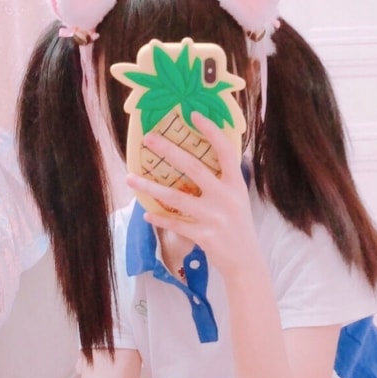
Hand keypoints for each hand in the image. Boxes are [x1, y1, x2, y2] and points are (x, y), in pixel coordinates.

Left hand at [126, 112, 260, 280]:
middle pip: (194, 168)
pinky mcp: (205, 236)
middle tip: (148, 139)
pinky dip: (159, 218)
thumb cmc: (238, 227)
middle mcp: (226, 198)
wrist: (246, 262)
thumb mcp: (238, 199)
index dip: (211, 131)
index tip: (193, 115)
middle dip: (169, 151)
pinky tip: (146, 213)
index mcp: (236, 185)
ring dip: (150, 187)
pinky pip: (176, 224)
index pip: (225, 151)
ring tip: (130, 178)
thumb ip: (224, 180)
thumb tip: (203, 158)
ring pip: (176, 198)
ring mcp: (215, 217)